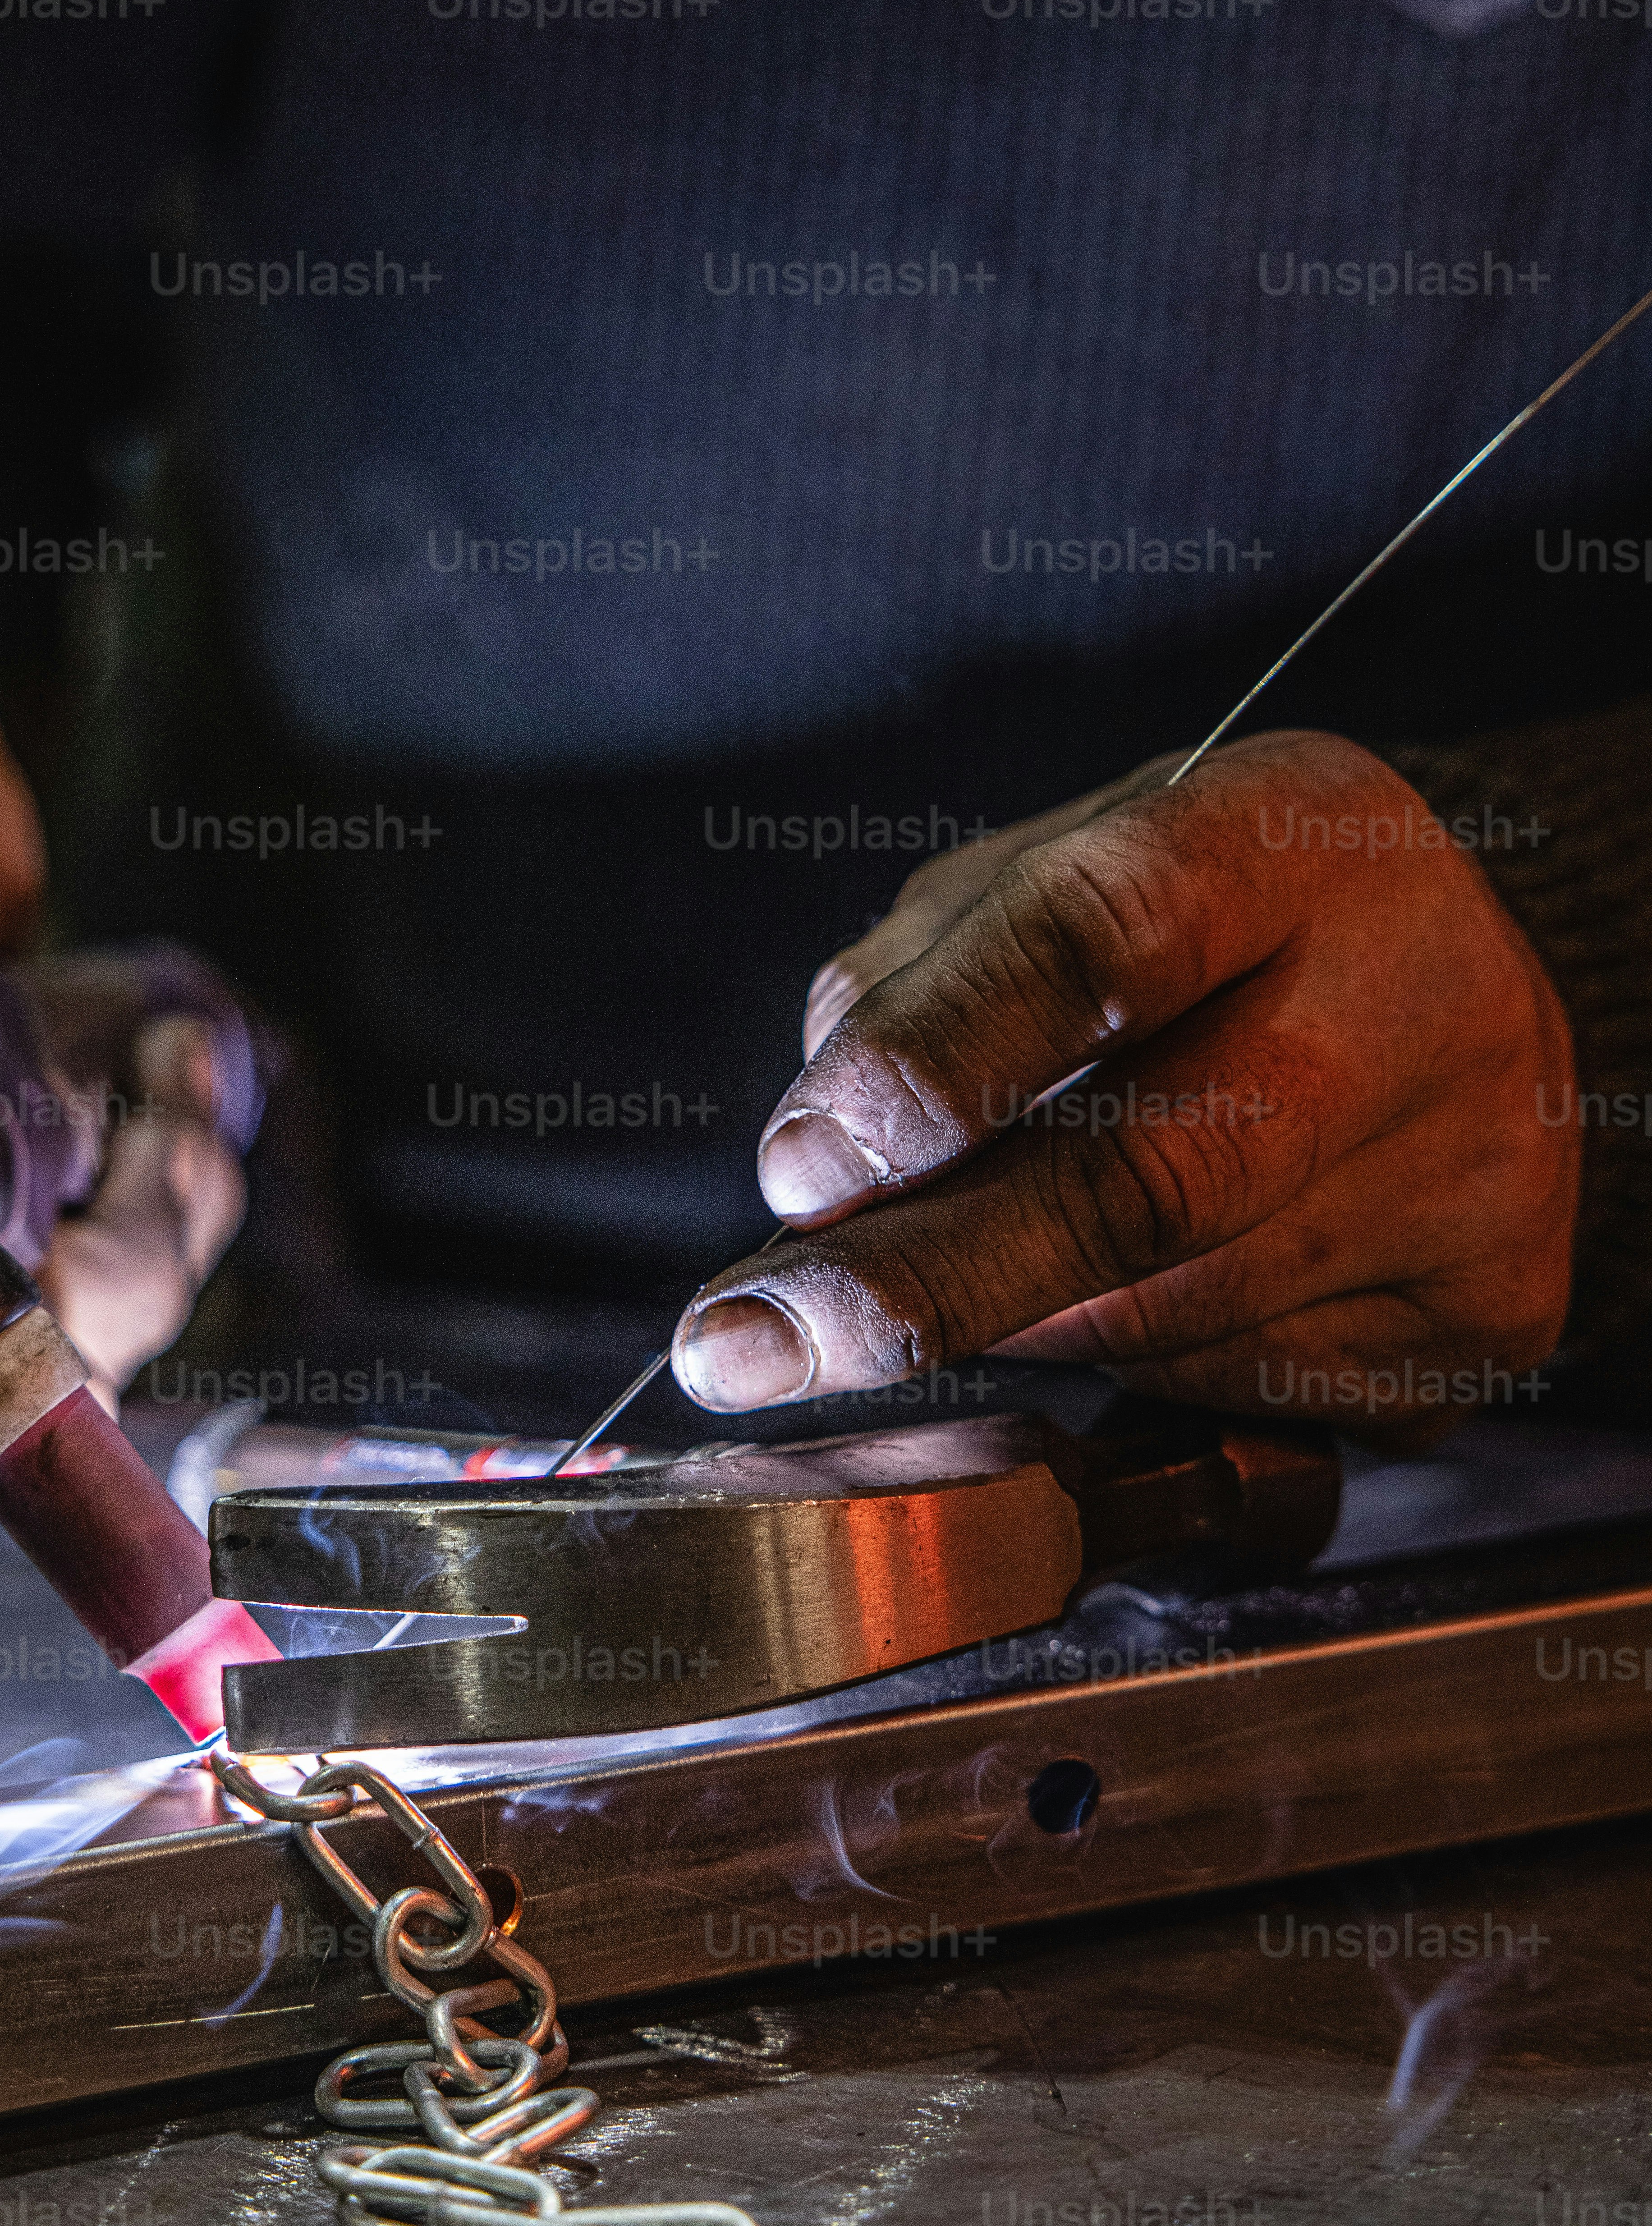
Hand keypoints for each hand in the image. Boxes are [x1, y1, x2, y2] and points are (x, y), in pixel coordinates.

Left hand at [672, 733, 1579, 1446]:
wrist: (1445, 1000)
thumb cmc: (1201, 934)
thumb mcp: (1046, 885)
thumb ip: (912, 1003)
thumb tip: (813, 1195)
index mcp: (1290, 834)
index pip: (1100, 941)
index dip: (931, 1069)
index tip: (795, 1177)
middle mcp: (1421, 999)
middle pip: (1142, 1181)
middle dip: (917, 1283)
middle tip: (743, 1346)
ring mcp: (1472, 1175)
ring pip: (1156, 1313)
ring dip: (1008, 1318)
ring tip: (963, 1277)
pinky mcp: (1482, 1317)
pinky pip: (1230, 1391)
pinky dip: (1131, 1366)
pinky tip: (1135, 1293)